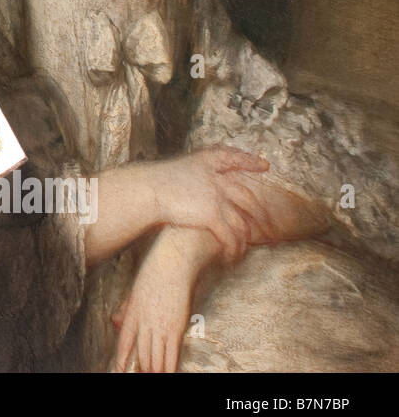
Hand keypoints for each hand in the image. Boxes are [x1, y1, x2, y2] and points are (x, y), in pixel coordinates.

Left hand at [112, 228, 202, 371]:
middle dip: (141, 369)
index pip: (124, 342)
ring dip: (154, 371)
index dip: (121, 359)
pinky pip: (171, 352)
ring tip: (152, 379)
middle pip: (141, 353)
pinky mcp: (176, 325)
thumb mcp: (136, 290)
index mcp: (133, 312)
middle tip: (140, 377)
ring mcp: (160, 324)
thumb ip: (126, 309)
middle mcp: (144, 321)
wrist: (174, 260)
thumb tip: (114, 324)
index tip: (117, 371)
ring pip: (155, 356)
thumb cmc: (156, 272)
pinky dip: (169, 366)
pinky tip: (167, 374)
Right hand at [151, 147, 271, 263]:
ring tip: (242, 250)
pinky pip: (229, 237)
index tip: (264, 165)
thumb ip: (195, 175)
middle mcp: (217, 180)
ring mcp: (217, 198)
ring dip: (244, 241)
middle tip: (267, 227)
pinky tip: (230, 257)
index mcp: (207, 163)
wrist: (148, 190)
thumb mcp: (179, 169)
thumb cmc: (156, 182)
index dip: (250, 161)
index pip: (234, 159)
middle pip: (247, 198)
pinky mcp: (211, 216)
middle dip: (260, 215)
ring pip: (241, 223)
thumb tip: (204, 186)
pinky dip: (232, 249)